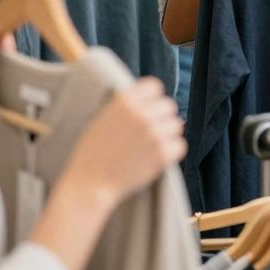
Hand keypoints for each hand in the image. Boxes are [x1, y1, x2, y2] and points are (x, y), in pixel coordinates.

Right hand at [60, 77, 185, 203]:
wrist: (89, 183)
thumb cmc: (92, 152)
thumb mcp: (103, 118)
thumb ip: (126, 105)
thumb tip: (149, 98)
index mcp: (125, 101)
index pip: (154, 86)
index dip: (152, 98)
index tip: (148, 107)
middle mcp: (142, 114)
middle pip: (169, 105)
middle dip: (161, 117)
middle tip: (150, 130)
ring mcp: (154, 135)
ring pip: (177, 125)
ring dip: (168, 134)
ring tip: (151, 145)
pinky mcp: (162, 155)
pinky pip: (180, 145)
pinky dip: (171, 151)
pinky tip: (157, 156)